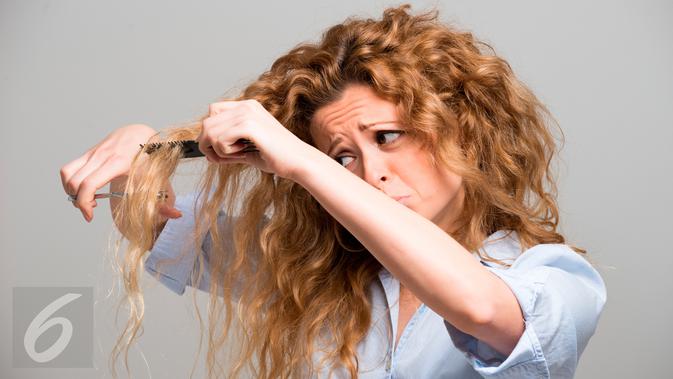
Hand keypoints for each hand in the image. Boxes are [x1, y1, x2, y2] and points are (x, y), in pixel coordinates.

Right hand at [60, 124, 181, 222]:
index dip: (84, 204)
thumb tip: (177, 215)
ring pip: (67, 173)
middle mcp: (102, 156)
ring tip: (87, 199)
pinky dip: (71, 181)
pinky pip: (69, 167)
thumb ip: (166, 200)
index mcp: (117, 163)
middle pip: (74, 182)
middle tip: (91, 210)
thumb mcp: (159, 178)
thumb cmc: (152, 157)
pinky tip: (86, 188)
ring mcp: (93, 152)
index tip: (90, 216)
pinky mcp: (89, 151)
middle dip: (77, 201)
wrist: (144, 132)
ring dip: (71, 190)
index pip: (88, 184)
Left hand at [198, 99, 316, 179]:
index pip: (212, 111)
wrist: (298, 162)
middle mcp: (246, 106)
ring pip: (210, 132)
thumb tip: (205, 151)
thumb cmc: (277, 157)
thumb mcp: (247, 149)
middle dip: (209, 144)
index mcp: (248, 107)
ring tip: (237, 155)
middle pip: (207, 122)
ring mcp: (247, 114)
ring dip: (218, 150)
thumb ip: (227, 146)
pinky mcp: (249, 126)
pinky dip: (225, 152)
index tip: (217, 150)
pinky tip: (242, 153)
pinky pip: (219, 140)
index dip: (210, 132)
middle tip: (223, 158)